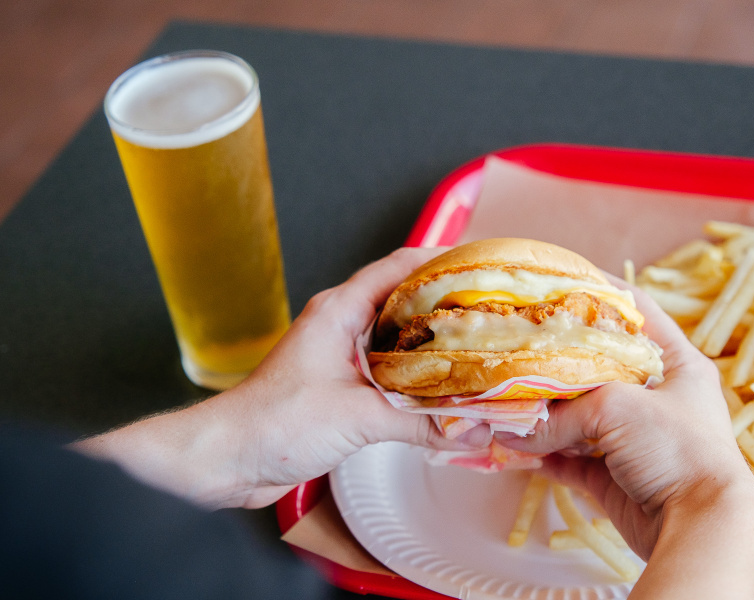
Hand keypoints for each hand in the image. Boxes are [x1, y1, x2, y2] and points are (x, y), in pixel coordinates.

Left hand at [74, 247, 490, 508]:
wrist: (227, 459)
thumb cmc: (274, 423)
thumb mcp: (357, 418)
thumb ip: (420, 423)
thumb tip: (473, 430)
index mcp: (339, 310)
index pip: (400, 266)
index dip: (443, 260)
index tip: (483, 265)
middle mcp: (341, 324)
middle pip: (404, 300)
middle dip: (448, 305)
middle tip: (493, 313)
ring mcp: (340, 355)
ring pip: (398, 339)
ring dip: (434, 345)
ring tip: (479, 350)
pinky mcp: (340, 386)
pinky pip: (388, 372)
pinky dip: (417, 378)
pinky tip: (444, 392)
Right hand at [495, 277, 753, 598]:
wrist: (699, 526)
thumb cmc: (676, 449)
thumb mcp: (616, 408)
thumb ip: (562, 413)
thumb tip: (517, 429)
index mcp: (677, 365)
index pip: (639, 311)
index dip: (602, 290)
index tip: (563, 278)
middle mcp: (656, 398)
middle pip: (598, 366)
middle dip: (557, 359)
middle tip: (520, 341)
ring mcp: (634, 439)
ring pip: (578, 416)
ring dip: (543, 413)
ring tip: (507, 397)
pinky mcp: (614, 476)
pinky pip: (569, 458)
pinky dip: (543, 454)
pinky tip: (515, 445)